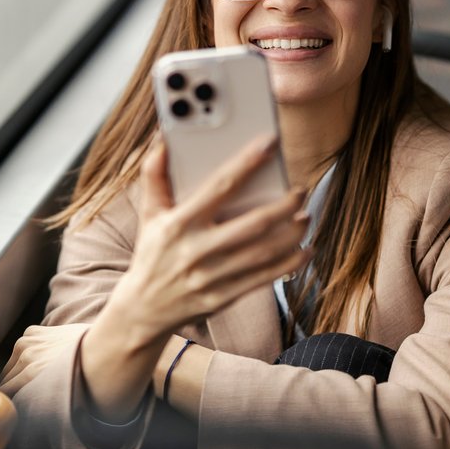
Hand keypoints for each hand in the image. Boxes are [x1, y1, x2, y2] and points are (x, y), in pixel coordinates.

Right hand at [110, 135, 310, 337]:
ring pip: (264, 252)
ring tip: (305, 216)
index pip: (219, 187)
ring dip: (292, 233)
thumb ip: (154, 175)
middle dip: (284, 205)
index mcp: (178, 223)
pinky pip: (265, 278)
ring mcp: (212, 276)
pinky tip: (306, 249)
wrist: (144, 308)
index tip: (270, 144)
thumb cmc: (152, 252)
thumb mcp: (149, 214)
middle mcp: (196, 250)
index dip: (247, 163)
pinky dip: (291, 263)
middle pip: (253, 224)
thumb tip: (163, 140)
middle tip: (300, 191)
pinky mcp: (224, 297)